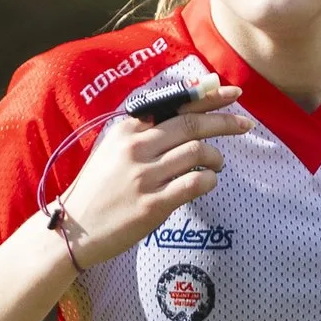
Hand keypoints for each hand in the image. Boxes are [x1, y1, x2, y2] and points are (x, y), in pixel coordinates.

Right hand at [60, 82, 254, 266]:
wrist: (74, 228)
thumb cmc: (98, 188)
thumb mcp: (113, 149)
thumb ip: (145, 132)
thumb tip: (187, 114)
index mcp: (127, 130)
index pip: (175, 104)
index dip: (208, 95)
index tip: (233, 91)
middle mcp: (136, 148)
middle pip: (192, 125)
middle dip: (225, 122)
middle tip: (245, 124)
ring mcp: (144, 176)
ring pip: (198, 153)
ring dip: (217, 157)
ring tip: (217, 165)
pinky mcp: (153, 204)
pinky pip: (195, 183)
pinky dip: (210, 180)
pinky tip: (208, 182)